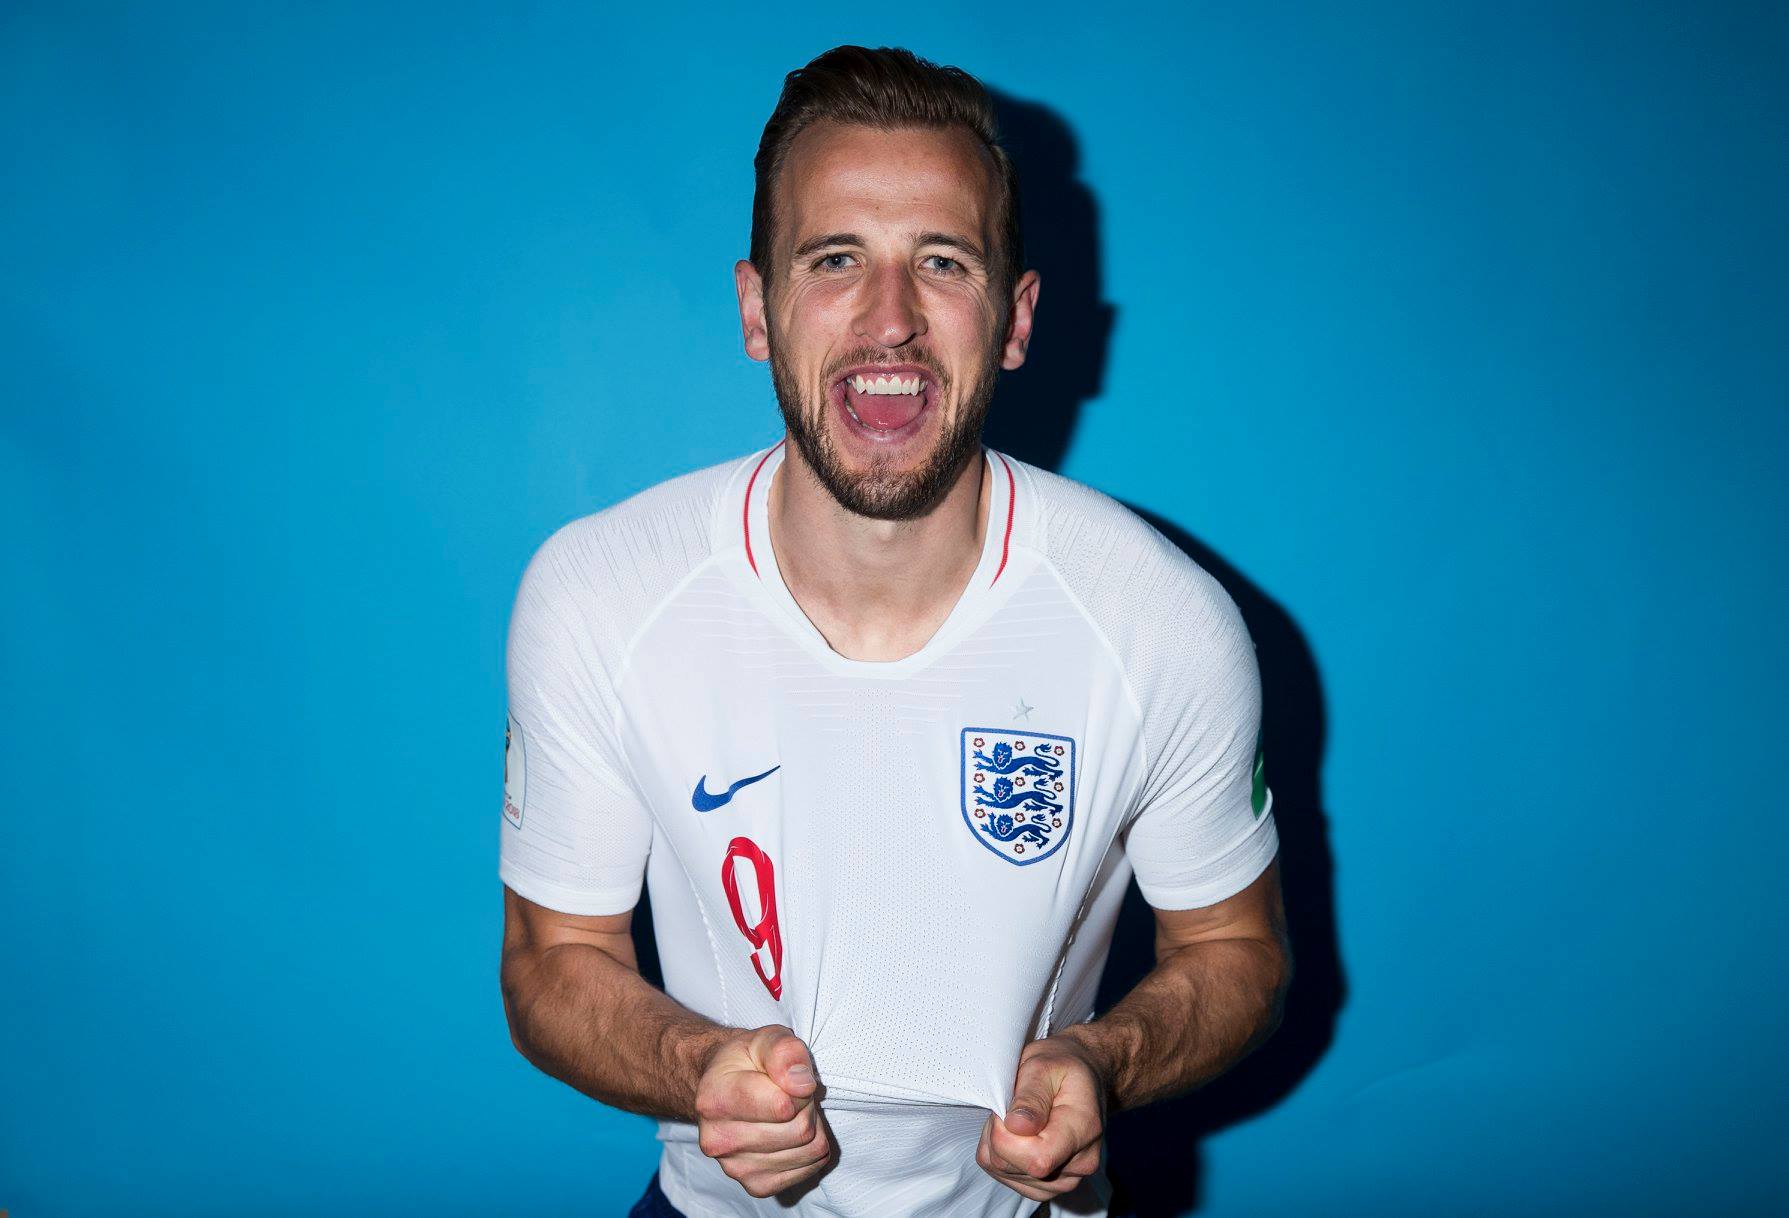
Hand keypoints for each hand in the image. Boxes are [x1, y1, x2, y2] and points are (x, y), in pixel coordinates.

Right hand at [695, 1024, 833, 1198]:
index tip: (789, 1078)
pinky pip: (806, 1172)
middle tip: (791, 1094)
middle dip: (807, 1107)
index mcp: (714, 1099)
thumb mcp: (766, 1039)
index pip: (784, 1106)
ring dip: (810, 1128)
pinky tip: (789, 1134)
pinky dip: (809, 1152)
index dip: (799, 1087)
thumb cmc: (747, 1060)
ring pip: (808, 1152)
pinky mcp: (754, 1185)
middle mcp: (718, 1140)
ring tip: (789, 1112)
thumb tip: (802, 1084)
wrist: (721, 1088)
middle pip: (800, 1131)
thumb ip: (785, 1052)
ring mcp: (734, 1168)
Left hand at [977, 1035, 1108, 1201]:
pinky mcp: (1047, 1187)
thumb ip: (1031, 1096)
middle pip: (1012, 1166)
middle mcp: (1080, 1163)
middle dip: (998, 1132)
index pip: (1037, 1158)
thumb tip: (1016, 1126)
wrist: (1082, 1078)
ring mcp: (1065, 1181)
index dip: (1007, 1134)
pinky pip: (1003, 1176)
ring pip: (1003, 1172)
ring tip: (1017, 1117)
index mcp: (1084, 1130)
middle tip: (1012, 1105)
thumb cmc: (1062, 1066)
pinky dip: (1001, 1153)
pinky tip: (1016, 1133)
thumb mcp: (1044, 1065)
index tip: (1008, 1105)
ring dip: (998, 1142)